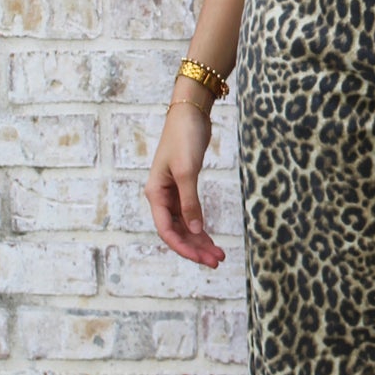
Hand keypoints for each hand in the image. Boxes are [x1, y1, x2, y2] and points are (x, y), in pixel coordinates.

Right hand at [144, 100, 226, 267]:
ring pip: (185, 226)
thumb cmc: (184, 138)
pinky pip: (191, 215)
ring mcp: (173, 193)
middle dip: (195, 248)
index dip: (184, 247)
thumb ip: (190, 201)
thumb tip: (196, 229)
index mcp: (156, 194)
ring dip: (200, 241)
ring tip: (218, 255)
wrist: (190, 113)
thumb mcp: (187, 171)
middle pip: (177, 232)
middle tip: (217, 261)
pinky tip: (211, 238)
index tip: (202, 258)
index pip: (167, 230)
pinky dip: (201, 227)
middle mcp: (162, 197)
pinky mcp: (185, 187)